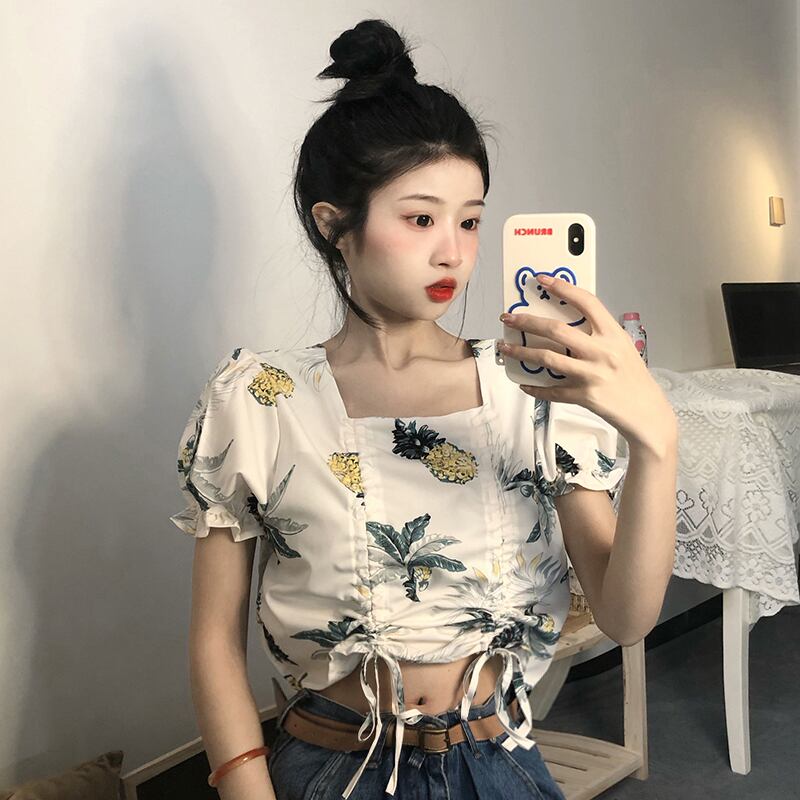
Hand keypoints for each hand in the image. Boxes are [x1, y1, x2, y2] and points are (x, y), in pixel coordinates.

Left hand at [498, 274, 676, 451]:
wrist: (647, 412)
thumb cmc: (633, 378)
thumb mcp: (622, 347)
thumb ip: (599, 334)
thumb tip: (565, 325)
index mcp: (613, 334)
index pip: (586, 302)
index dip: (563, 288)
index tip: (543, 279)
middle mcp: (602, 352)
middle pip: (556, 330)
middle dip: (527, 321)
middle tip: (509, 317)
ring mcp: (592, 374)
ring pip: (547, 358)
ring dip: (521, 352)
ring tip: (505, 347)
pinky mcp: (584, 396)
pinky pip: (551, 390)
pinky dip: (535, 387)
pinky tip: (524, 383)